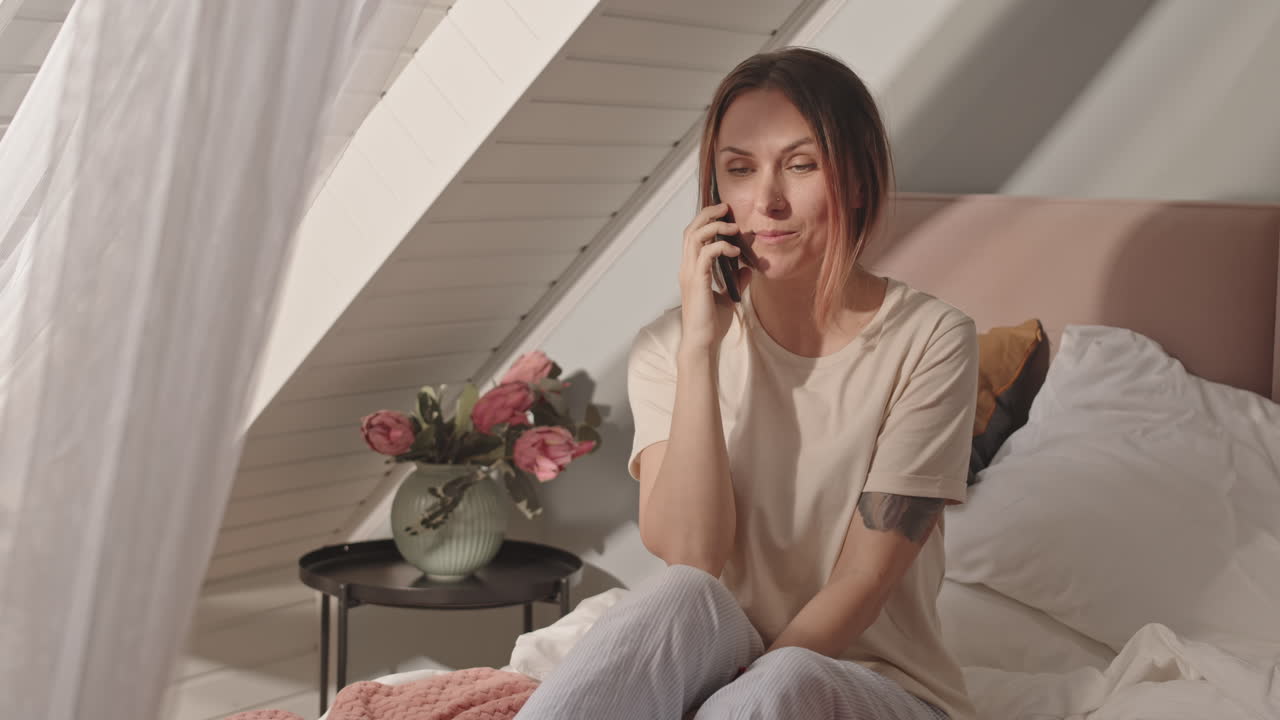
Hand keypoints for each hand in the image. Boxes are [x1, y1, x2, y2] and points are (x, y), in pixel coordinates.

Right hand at [678, 202, 751, 351]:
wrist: (703, 343)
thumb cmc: (711, 324)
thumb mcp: (728, 298)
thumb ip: (735, 282)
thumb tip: (748, 269)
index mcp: (691, 269)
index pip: (693, 235)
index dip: (706, 220)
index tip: (725, 214)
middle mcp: (687, 268)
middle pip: (690, 229)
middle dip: (708, 214)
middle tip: (726, 208)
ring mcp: (689, 273)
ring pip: (695, 236)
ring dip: (715, 227)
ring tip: (733, 228)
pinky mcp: (697, 281)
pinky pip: (706, 253)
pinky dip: (721, 247)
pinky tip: (736, 251)